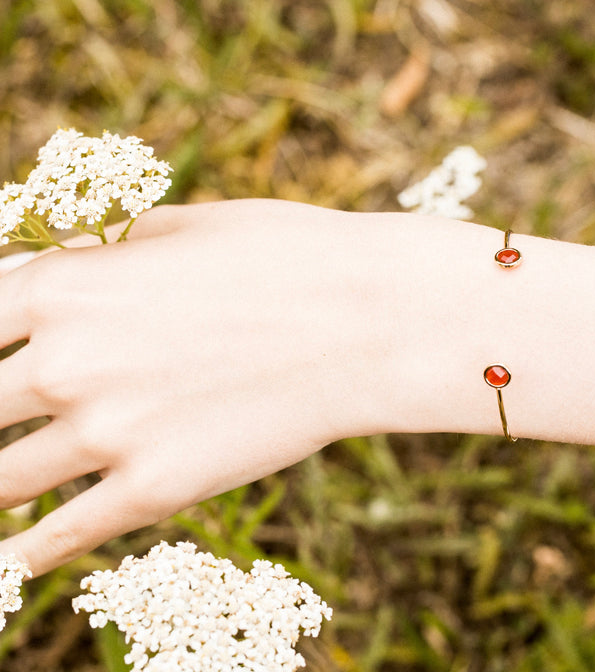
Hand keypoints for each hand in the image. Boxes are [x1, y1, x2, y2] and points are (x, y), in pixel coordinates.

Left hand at [0, 199, 403, 574]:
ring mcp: (108, 434)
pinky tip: (13, 557)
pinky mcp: (156, 490)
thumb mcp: (188, 225)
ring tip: (10, 482)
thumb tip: (79, 265)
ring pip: (4, 481)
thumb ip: (113, 250)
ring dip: (2, 483)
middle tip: (7, 419)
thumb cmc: (287, 255)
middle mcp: (67, 364)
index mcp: (67, 286)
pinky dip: (25, 553)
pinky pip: (59, 538)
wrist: (369, 320)